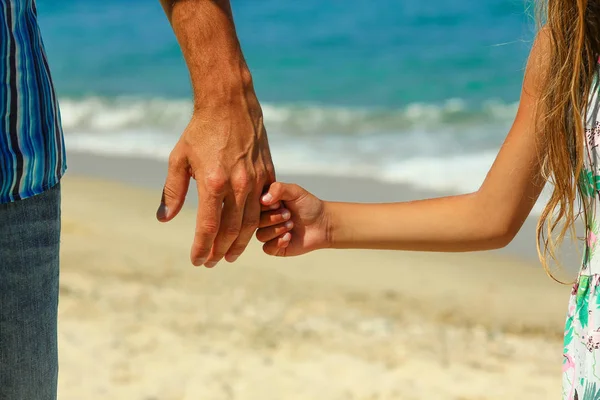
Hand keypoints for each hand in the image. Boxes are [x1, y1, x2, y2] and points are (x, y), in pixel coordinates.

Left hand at [157, 97, 275, 267]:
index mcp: (213, 182)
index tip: (197, 260)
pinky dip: (257, 223)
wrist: (230, 104)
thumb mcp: (178, 159)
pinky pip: (265, 206)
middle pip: (232, 230)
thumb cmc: (200, 131)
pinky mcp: (268, 174)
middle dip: (221, 251)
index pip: (208, 227)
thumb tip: (165, 219)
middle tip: (212, 263)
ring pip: (252, 223)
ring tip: (231, 255)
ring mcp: (256, 180)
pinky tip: (247, 232)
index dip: (202, 247)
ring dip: (240, 243)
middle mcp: (238, 184)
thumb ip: (173, 192)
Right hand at [256, 182, 329, 255]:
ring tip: (291, 225)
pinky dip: (278, 243)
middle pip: (255, 222)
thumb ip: (278, 189)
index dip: (265, 206)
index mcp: (266, 204)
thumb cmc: (308, 205)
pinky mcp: (275, 247)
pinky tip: (289, 237)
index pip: (253, 206)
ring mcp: (269, 233)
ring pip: (260, 235)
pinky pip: (267, 248)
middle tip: (289, 214)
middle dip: (274, 218)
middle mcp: (264, 218)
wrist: (323, 223)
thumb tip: (262, 199)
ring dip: (277, 230)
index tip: (279, 203)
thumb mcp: (294, 191)